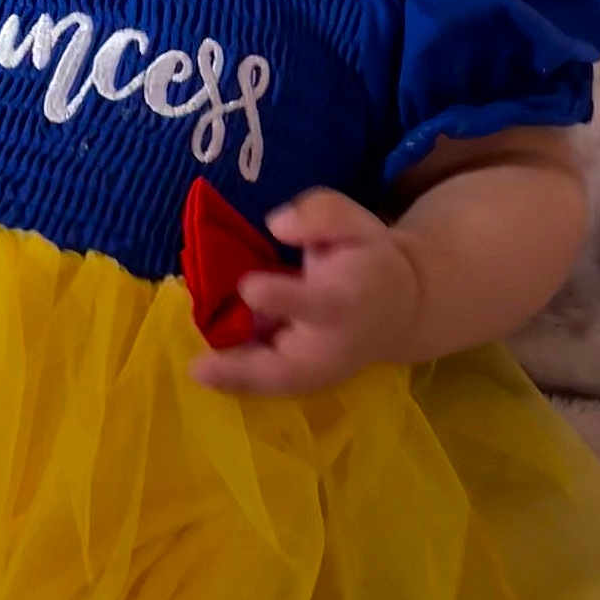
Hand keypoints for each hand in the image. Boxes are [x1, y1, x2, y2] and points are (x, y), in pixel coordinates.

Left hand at [191, 189, 423, 395]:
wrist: (402, 309)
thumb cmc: (370, 261)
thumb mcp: (358, 224)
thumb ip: (323, 215)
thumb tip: (276, 225)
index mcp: (345, 300)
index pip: (317, 304)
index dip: (284, 298)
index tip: (248, 287)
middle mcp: (330, 343)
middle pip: (291, 368)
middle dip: (247, 372)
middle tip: (199, 369)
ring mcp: (320, 370)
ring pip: (276, 384)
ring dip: (234, 382)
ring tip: (196, 371)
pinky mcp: (308, 379)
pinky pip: (270, 384)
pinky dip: (236, 381)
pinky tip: (203, 371)